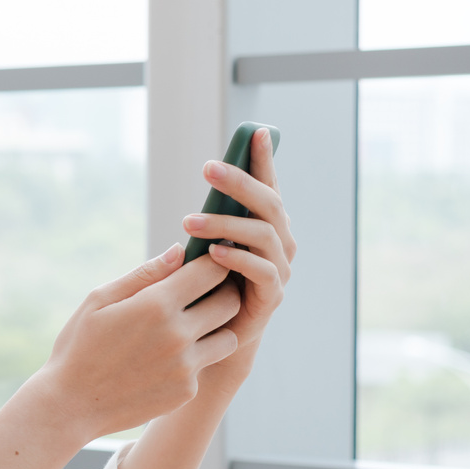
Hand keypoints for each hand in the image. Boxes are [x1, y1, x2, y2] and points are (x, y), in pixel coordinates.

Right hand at [30, 244, 241, 441]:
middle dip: (222, 293)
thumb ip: (144, 274)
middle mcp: (178, 334)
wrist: (71, 405)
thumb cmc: (79, 346)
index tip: (204, 266)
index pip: (212, 272)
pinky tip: (165, 361)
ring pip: (229, 338)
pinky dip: (192, 360)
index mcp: (156, 305)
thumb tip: (179, 251)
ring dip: (216, 330)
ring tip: (191, 329)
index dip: (212, 264)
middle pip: (230, 302)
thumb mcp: (99, 300)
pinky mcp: (186, 391)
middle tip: (204, 295)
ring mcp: (185, 366)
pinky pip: (205, 367)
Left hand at [179, 127, 296, 355]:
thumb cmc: (205, 285)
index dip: (265, 160)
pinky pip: (262, 272)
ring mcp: (280, 268)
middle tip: (209, 169)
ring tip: (189, 222)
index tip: (257, 131)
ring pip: (263, 235)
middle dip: (241, 183)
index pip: (268, 186)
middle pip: (269, 204)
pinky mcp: (272, 296)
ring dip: (226, 224)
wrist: (211, 336)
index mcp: (266, 225)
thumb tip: (207, 179)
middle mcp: (280, 242)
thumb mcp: (204, 244)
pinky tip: (213, 254)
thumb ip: (213, 217)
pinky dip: (238, 260)